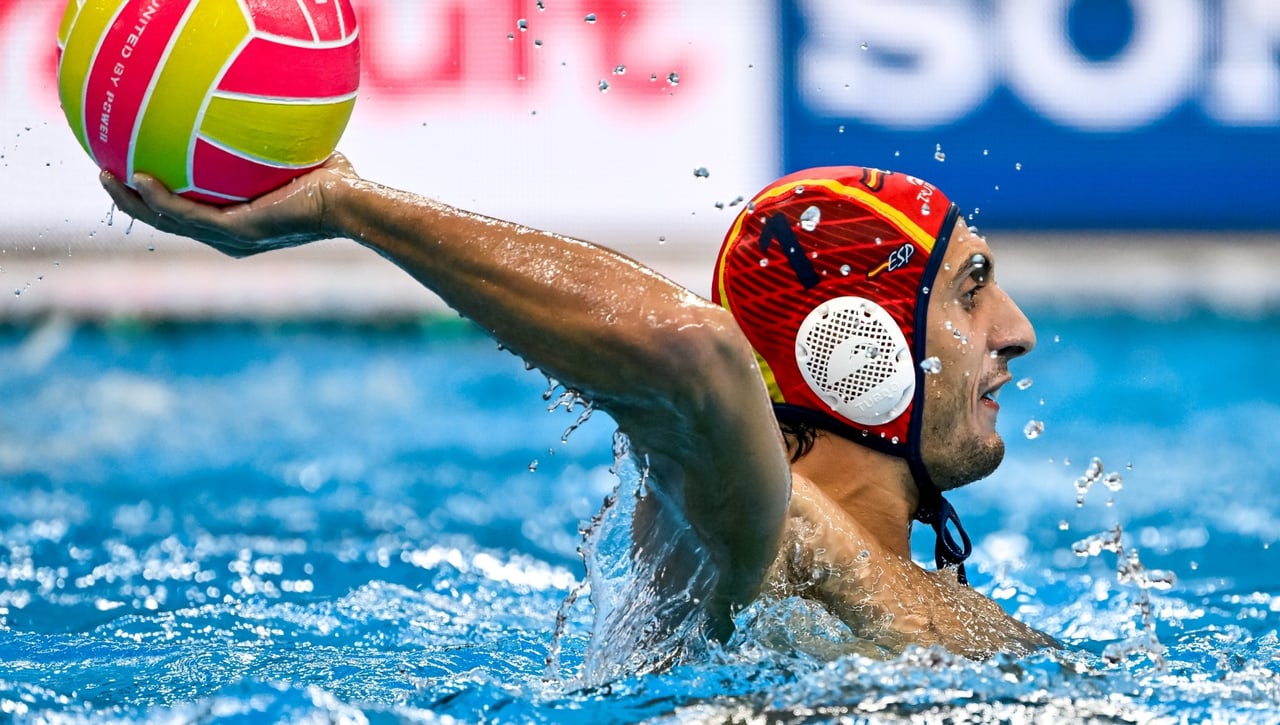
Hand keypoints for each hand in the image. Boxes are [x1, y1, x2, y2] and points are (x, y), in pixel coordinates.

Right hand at [99, 153, 357, 257]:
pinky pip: (187, 214)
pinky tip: (139, 178)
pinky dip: (161, 199)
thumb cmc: (336, 182)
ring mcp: (231, 238)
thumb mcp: (294, 156)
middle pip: (167, 222)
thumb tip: (258, 107)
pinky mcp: (236, 232)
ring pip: (167, 222)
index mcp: (240, 224)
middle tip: (107, 175)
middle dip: (134, 201)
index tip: (134, 174)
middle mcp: (231, 237)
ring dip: (135, 201)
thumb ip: (269, 141)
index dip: (159, 199)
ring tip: (107, 176)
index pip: (191, 214)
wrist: (349, 203)